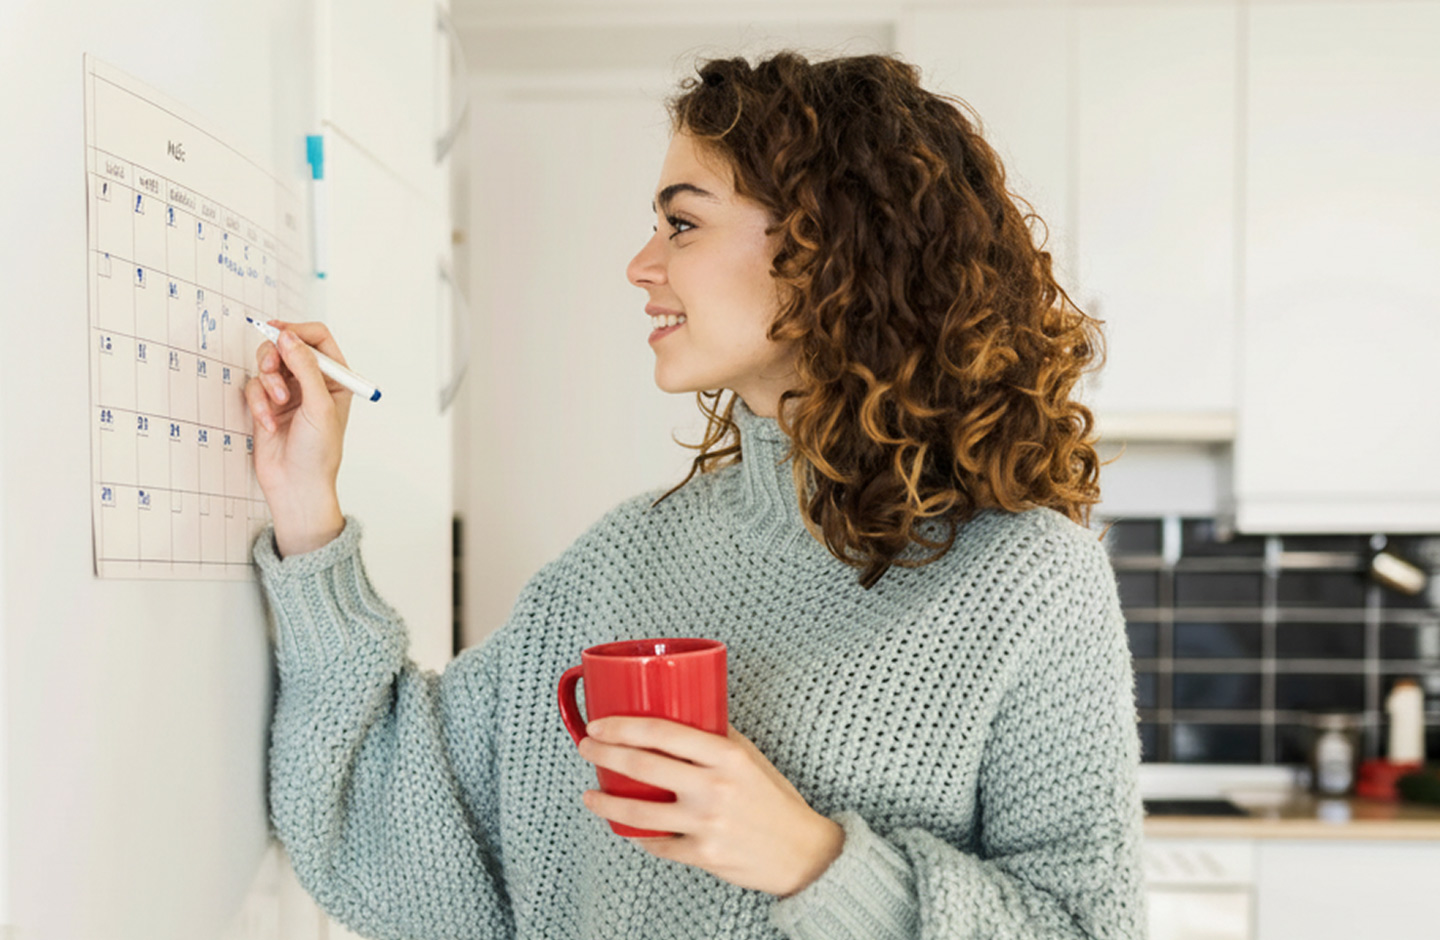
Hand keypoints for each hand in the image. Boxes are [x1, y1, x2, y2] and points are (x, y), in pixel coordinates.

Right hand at [243, 320, 351, 555]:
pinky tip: (268, 423)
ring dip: (267, 381)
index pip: (317, 338)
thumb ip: (304, 367)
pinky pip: (253, 387)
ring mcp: (288, 392)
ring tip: (275, 404)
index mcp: (334, 378)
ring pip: (267, 365)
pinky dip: (258, 403)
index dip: (298, 331)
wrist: (296, 486)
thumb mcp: (318, 405)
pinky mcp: (267, 405)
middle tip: (271, 367)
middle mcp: (311, 382)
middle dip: (275, 355)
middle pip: (287, 346)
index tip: (278, 333)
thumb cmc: (318, 452)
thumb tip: (288, 336)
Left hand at [577, 718, 844, 896]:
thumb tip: (680, 711)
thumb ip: (717, 737)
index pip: (664, 732)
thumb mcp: (750, 758)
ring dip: (606, 802)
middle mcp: (714, 788)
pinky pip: (658, 844)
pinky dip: (638, 836)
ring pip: (639, 812)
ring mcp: (706, 824)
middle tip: (587, 746)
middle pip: (644, 765)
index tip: (601, 723)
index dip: (624, 726)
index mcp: (726, 756)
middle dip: (605, 753)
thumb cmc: (774, 799)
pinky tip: (625, 827)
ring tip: (589, 794)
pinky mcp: (703, 856)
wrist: (802, 852)